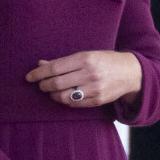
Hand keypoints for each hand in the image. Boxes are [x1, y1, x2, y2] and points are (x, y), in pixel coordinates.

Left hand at [25, 50, 141, 107]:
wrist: (130, 73)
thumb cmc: (103, 61)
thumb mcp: (85, 55)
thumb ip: (62, 61)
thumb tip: (40, 64)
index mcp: (85, 59)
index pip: (55, 68)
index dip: (39, 73)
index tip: (29, 77)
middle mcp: (90, 74)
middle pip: (57, 83)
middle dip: (44, 85)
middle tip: (40, 84)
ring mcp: (95, 88)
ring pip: (64, 97)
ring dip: (53, 95)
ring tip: (51, 91)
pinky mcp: (98, 100)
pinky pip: (75, 104)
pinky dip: (65, 101)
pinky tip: (63, 96)